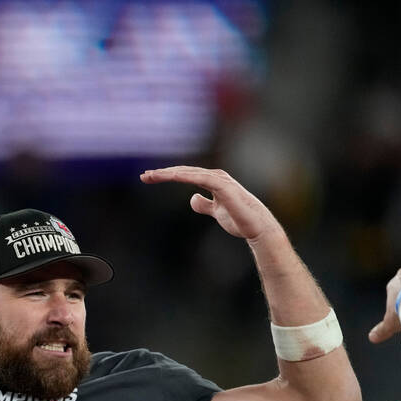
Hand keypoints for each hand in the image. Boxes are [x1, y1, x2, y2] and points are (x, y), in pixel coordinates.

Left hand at [140, 166, 279, 243]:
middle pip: (183, 172)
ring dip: (169, 173)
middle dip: (163, 173)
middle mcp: (215, 177)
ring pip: (189, 173)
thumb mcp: (216, 212)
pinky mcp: (223, 187)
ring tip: (152, 176)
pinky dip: (186, 176)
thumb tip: (192, 198)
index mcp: (212, 181)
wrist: (257, 228)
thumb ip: (204, 204)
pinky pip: (201, 178)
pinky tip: (172, 176)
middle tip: (143, 177)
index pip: (185, 175)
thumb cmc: (239, 219)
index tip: (149, 179)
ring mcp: (220, 180)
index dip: (167, 176)